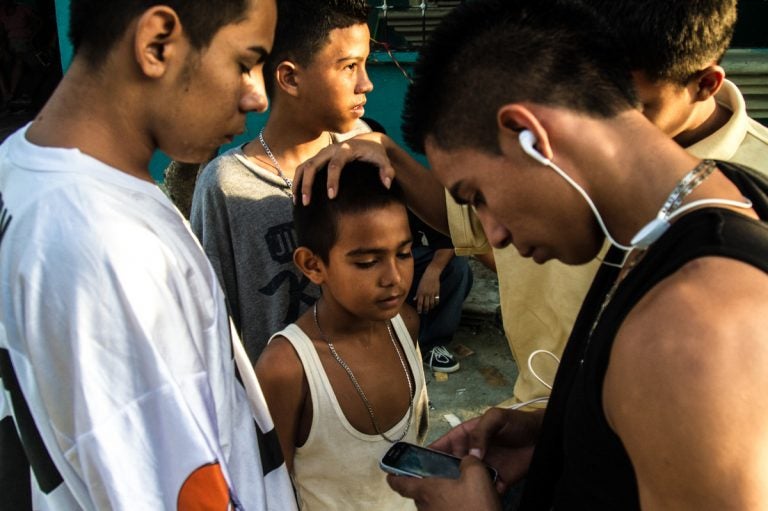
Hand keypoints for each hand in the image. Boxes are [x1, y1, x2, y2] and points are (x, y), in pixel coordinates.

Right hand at [293, 132, 394, 204]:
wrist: (367, 141)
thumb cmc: (375, 153)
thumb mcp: (383, 160)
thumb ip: (387, 171)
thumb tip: (387, 183)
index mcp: (345, 149)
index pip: (335, 165)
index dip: (332, 180)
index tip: (331, 196)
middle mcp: (330, 150)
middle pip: (313, 165)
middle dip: (308, 184)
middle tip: (307, 202)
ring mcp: (321, 154)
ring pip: (304, 166)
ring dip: (299, 183)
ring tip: (298, 202)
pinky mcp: (318, 158)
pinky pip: (303, 168)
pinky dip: (298, 181)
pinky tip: (297, 197)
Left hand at [387, 455, 501, 510]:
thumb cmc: (475, 505)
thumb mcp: (477, 476)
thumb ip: (469, 462)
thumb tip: (467, 459)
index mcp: (426, 490)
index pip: (401, 484)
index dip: (393, 478)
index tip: (390, 474)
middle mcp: (425, 507)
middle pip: (418, 493)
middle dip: (425, 485)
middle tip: (438, 476)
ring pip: (430, 505)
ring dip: (438, 497)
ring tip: (456, 490)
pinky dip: (447, 507)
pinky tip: (463, 505)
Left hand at [414, 267, 440, 313]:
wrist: (431, 274)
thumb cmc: (424, 279)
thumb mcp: (419, 286)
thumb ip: (417, 293)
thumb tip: (414, 299)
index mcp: (421, 292)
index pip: (419, 303)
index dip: (419, 309)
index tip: (419, 312)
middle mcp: (426, 294)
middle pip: (426, 305)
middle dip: (425, 310)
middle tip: (425, 312)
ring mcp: (432, 293)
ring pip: (432, 303)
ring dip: (431, 307)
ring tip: (430, 308)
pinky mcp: (437, 292)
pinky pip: (437, 300)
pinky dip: (436, 303)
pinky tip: (435, 304)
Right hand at [429, 407, 542, 491]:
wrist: (542, 436)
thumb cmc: (516, 422)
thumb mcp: (496, 418)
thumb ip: (481, 432)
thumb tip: (470, 455)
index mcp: (467, 435)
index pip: (444, 444)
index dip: (430, 453)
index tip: (417, 463)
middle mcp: (471, 453)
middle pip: (450, 465)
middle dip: (440, 474)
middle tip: (431, 484)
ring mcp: (483, 468)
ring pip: (464, 480)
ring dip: (458, 487)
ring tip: (450, 495)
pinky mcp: (497, 480)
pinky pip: (485, 490)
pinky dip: (480, 496)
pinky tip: (474, 499)